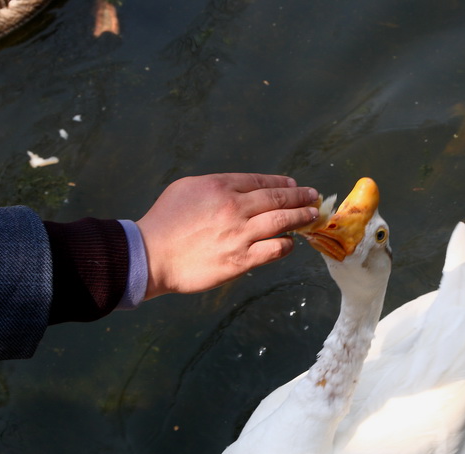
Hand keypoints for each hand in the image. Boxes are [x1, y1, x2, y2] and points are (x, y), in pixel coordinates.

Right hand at [136, 173, 318, 299]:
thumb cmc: (165, 221)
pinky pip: (275, 250)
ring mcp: (240, 234)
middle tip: (314, 197)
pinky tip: (290, 242)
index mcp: (220, 185)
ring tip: (312, 216)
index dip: (283, 183)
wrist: (150, 255)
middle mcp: (234, 207)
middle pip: (278, 199)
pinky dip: (286, 244)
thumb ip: (217, 184)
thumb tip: (242, 188)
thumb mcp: (187, 188)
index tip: (294, 186)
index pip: (261, 181)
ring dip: (301, 217)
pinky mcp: (241, 260)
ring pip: (282, 222)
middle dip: (300, 197)